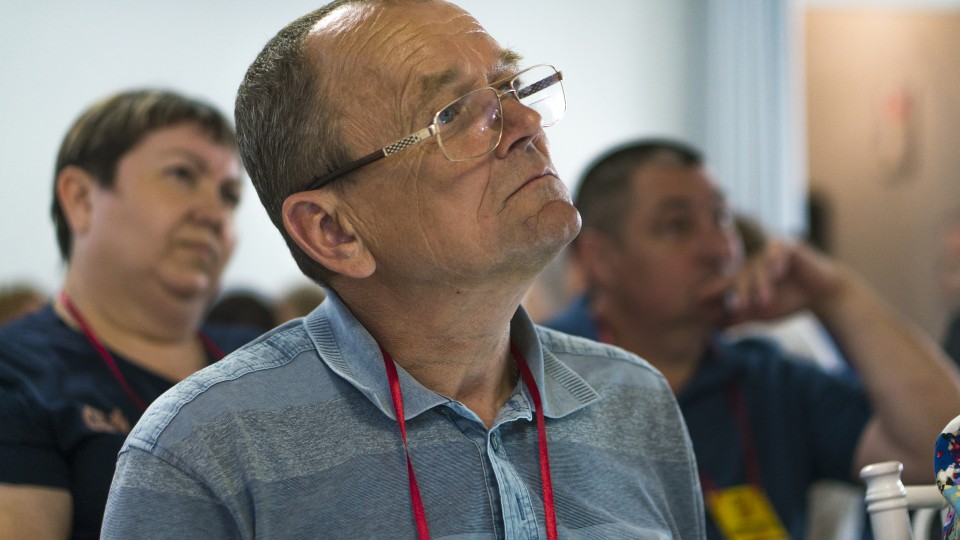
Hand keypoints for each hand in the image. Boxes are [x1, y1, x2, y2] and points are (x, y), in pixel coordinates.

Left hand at [704, 240, 845, 326]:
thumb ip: (742, 319)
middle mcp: (752, 263)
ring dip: (763, 284)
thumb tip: (719, 331)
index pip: (724, 283)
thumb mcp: (763, 314)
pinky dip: (778, 261)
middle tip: (737, 307)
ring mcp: (768, 252)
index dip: (713, 291)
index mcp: (743, 277)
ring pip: (760, 267)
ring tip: (764, 300)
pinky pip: (779, 251)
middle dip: (740, 292)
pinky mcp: (787, 246)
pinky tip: (778, 271)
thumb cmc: (789, 302)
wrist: (822, 293)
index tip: (698, 301)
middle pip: (741, 276)